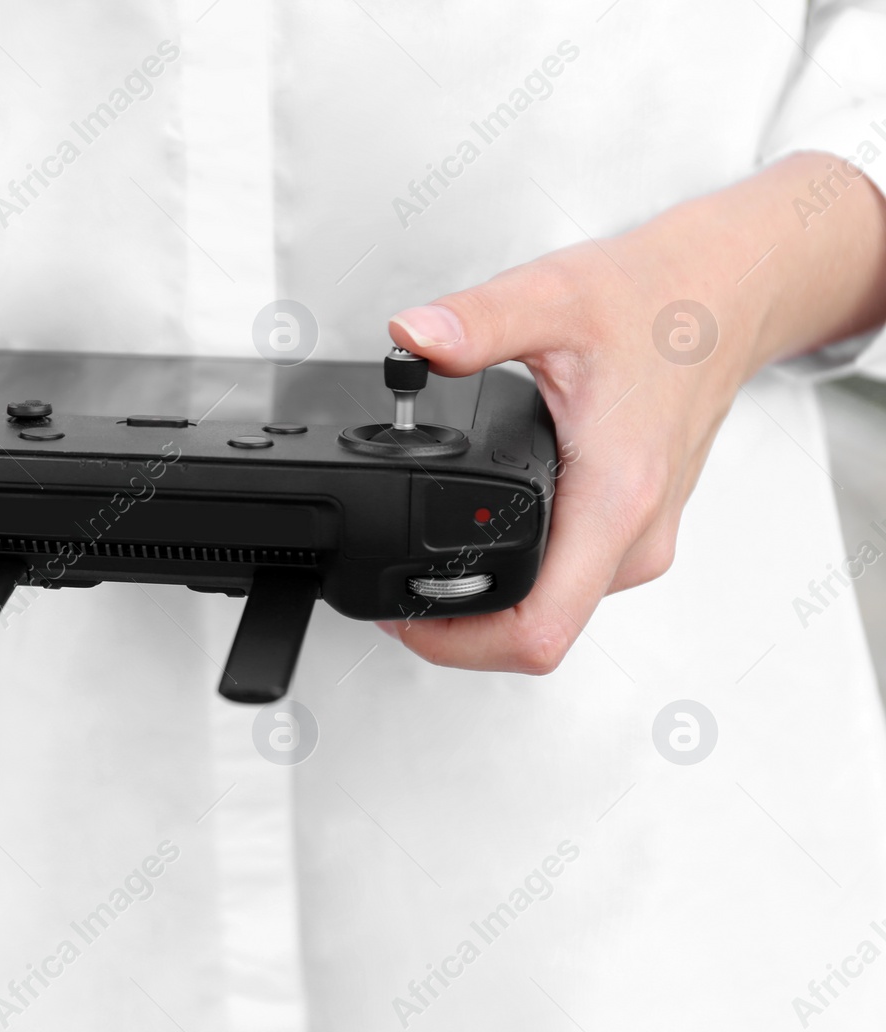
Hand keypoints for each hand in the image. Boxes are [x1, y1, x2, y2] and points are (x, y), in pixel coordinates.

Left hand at [383, 152, 885, 673]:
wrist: (727, 296)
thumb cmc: (660, 303)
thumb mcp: (553, 298)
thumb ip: (477, 322)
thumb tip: (413, 336)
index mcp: (615, 498)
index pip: (539, 629)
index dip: (458, 644)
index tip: (403, 619)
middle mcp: (636, 537)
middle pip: (537, 635)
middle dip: (458, 630)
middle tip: (396, 595)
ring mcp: (642, 541)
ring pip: (554, 612)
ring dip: (487, 606)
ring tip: (427, 568)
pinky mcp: (637, 532)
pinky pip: (569, 584)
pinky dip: (518, 578)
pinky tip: (481, 543)